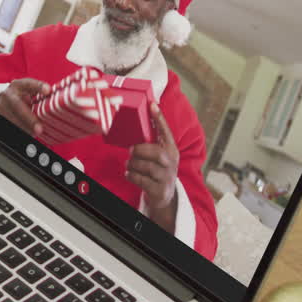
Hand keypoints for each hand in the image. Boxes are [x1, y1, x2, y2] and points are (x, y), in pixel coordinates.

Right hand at [0, 78, 49, 136]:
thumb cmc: (20, 95)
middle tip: (39, 129)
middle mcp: (7, 95)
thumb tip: (53, 94)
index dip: (39, 86)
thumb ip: (39, 91)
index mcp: (18, 85)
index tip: (48, 90)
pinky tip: (27, 134)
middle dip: (29, 119)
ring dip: (25, 128)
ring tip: (35, 133)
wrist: (0, 99)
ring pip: (12, 119)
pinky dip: (20, 131)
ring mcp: (0, 106)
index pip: (28, 84)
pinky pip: (9, 125)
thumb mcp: (28, 90)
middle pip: (17, 106)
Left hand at [126, 104, 178, 231]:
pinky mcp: (160, 190)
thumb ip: (150, 143)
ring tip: (129, 164)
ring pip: (147, 167)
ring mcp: (167, 177)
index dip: (159, 118)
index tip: (152, 105)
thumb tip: (135, 123)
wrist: (164, 196)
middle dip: (140, 150)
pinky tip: (129, 174)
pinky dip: (131, 176)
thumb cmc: (157, 170)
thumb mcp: (158, 156)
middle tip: (131, 151)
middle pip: (157, 153)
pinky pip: (141, 180)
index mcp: (171, 150)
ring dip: (133, 164)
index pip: (167, 131)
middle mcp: (172, 163)